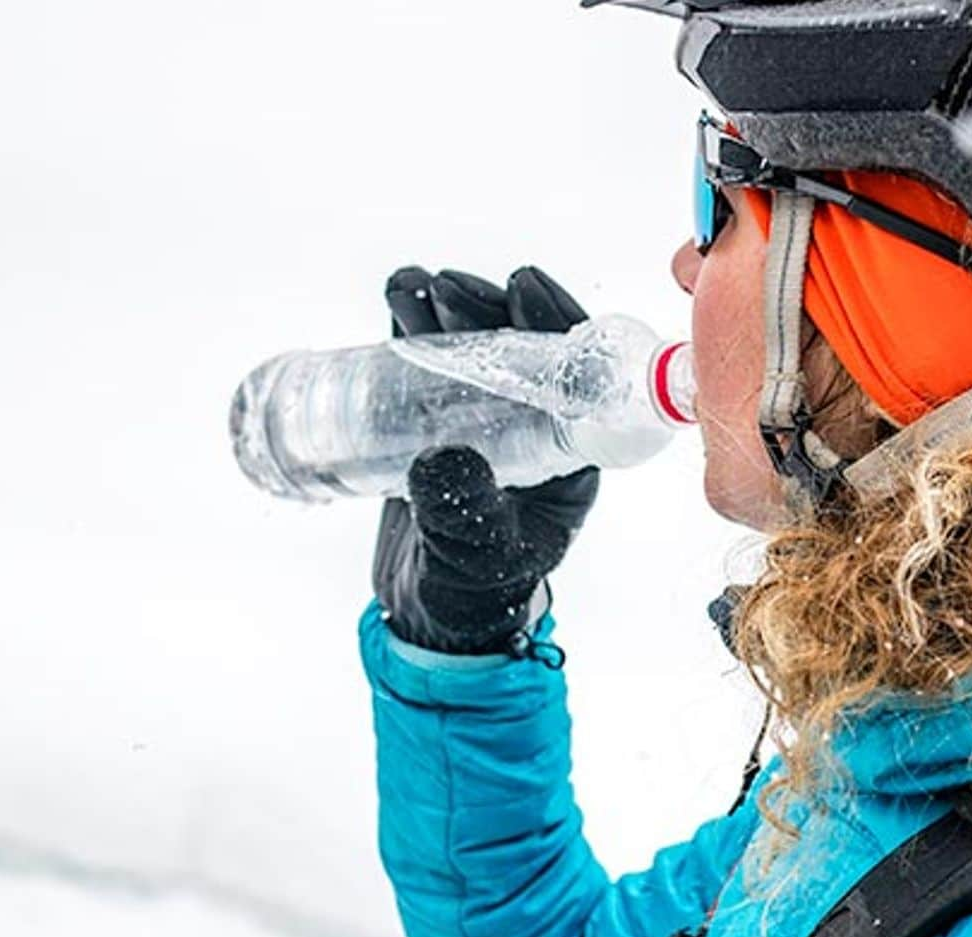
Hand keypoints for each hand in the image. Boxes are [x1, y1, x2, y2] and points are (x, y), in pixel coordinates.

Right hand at [371, 267, 599, 654]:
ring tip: (414, 287)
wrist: (435, 615)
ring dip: (448, 310)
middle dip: (487, 308)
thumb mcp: (478, 557)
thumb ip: (464, 516)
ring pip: (475, 346)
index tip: (522, 288)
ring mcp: (484, 419)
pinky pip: (432, 362)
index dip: (552, 320)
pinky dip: (414, 326)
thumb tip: (441, 457)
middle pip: (520, 345)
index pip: (573, 369)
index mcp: (569, 450)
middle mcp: (533, 425)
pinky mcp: (439, 420)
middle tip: (451, 290)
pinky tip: (397, 298)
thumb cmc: (477, 593)